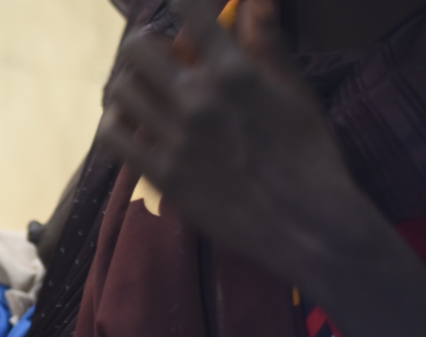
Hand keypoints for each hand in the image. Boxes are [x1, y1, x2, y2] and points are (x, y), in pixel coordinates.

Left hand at [98, 0, 380, 285]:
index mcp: (234, 72)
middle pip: (137, 48)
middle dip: (144, 45)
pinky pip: (113, 137)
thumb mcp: (297, 92)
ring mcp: (177, 139)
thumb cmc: (311, 156)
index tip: (182, 12)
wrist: (306, 225)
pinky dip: (115, 123)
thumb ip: (268, 43)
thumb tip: (255, 0)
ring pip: (120, 90)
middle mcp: (198, 100)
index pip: (188, 13)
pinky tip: (130, 124)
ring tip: (140, 91)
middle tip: (156, 57)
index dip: (181, 5)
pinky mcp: (162, 176)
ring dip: (127, 83)